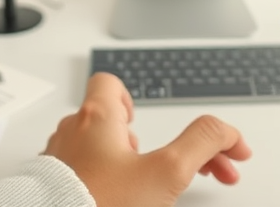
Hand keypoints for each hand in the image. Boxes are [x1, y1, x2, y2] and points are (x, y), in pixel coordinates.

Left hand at [44, 73, 250, 206]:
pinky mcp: (53, 190)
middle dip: (156, 149)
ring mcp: (58, 164)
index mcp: (96, 118)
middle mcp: (71, 134)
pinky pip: (83, 178)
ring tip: (151, 195)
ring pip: (100, 155)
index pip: (110, 84)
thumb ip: (201, 143)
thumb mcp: (166, 172)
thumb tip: (226, 132)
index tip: (154, 125)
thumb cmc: (101, 205)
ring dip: (130, 169)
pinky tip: (123, 203)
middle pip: (117, 127)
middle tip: (182, 174)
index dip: (135, 100)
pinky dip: (105, 186)